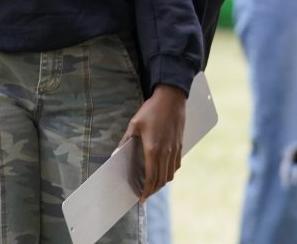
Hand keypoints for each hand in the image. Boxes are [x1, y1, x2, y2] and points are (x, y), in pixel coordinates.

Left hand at [119, 83, 186, 201]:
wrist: (172, 98)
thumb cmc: (151, 110)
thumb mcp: (134, 124)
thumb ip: (125, 141)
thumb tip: (116, 154)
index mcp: (153, 149)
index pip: (151, 177)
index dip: (146, 191)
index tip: (141, 198)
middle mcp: (166, 152)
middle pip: (162, 179)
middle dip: (153, 190)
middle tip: (145, 195)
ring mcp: (175, 149)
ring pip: (171, 174)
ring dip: (162, 183)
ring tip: (154, 185)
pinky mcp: (180, 144)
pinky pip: (177, 165)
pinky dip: (171, 172)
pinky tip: (165, 171)